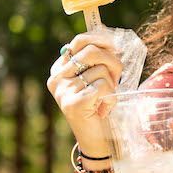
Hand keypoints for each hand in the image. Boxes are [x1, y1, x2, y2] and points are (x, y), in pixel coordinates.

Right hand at [46, 31, 123, 157]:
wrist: (96, 140)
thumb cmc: (98, 106)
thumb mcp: (95, 78)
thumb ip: (95, 58)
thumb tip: (104, 32)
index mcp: (59, 69)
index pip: (79, 41)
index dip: (101, 40)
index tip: (114, 47)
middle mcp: (56, 79)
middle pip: (92, 52)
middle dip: (113, 62)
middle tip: (116, 78)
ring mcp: (63, 91)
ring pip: (101, 71)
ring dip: (112, 86)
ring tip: (105, 100)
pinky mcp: (73, 103)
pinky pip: (103, 86)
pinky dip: (110, 99)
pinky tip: (103, 110)